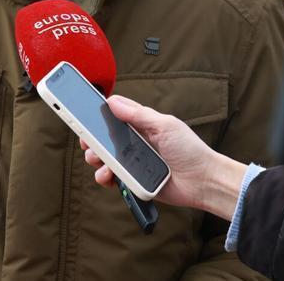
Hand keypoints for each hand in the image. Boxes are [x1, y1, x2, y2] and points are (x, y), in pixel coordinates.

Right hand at [81, 96, 246, 220]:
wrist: (202, 181)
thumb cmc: (189, 150)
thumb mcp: (165, 125)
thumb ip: (138, 114)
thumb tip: (113, 101)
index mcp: (140, 126)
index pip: (113, 117)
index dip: (97, 116)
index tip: (81, 115)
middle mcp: (133, 143)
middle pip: (102, 139)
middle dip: (90, 139)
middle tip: (87, 141)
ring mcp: (132, 163)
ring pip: (103, 158)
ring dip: (95, 158)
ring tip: (98, 160)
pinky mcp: (132, 181)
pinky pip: (112, 178)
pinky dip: (105, 177)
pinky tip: (108, 176)